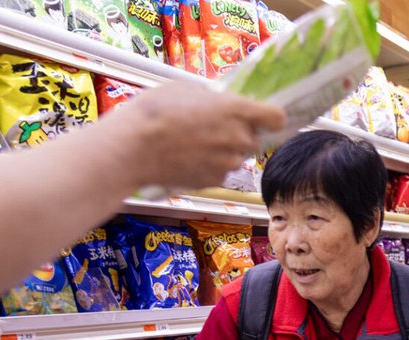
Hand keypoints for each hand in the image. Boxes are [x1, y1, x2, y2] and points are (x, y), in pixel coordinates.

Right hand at [112, 81, 285, 190]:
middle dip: (240, 134)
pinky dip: (210, 166)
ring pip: (237, 157)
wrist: (132, 148)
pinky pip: (221, 172)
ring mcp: (228, 163)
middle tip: (214, 128)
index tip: (265, 117)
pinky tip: (187, 157)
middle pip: (255, 139)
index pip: (277, 117)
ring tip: (194, 142)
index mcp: (235, 110)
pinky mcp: (215, 180)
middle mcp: (237, 138)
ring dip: (224, 151)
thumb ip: (213, 98)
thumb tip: (221, 102)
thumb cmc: (154, 112)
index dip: (272, 117)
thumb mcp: (185, 89)